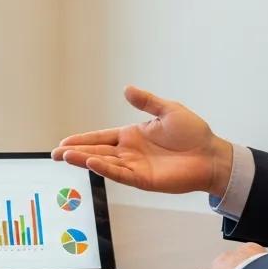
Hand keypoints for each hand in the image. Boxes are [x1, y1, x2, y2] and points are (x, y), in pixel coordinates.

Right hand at [52, 85, 234, 195]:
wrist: (212, 155)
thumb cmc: (194, 134)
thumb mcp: (168, 110)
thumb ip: (146, 102)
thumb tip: (126, 89)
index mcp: (132, 135)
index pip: (101, 137)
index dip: (82, 139)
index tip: (64, 142)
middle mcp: (130, 152)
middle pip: (96, 151)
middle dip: (75, 153)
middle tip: (55, 154)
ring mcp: (136, 167)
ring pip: (104, 163)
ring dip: (85, 160)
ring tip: (66, 157)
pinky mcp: (145, 179)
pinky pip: (121, 174)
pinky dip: (106, 169)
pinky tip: (92, 162)